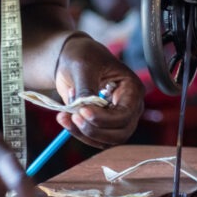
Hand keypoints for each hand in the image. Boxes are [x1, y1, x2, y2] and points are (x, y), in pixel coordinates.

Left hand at [52, 34, 143, 148]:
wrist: (72, 59)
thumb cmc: (83, 56)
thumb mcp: (84, 67)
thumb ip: (86, 89)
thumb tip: (84, 110)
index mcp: (132, 89)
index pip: (125, 115)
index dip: (103, 118)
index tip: (82, 110)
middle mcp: (129, 106)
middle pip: (120, 133)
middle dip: (94, 130)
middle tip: (73, 117)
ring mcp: (116, 118)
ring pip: (107, 140)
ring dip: (83, 133)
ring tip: (65, 115)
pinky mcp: (102, 124)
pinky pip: (94, 139)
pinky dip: (78, 133)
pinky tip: (65, 118)